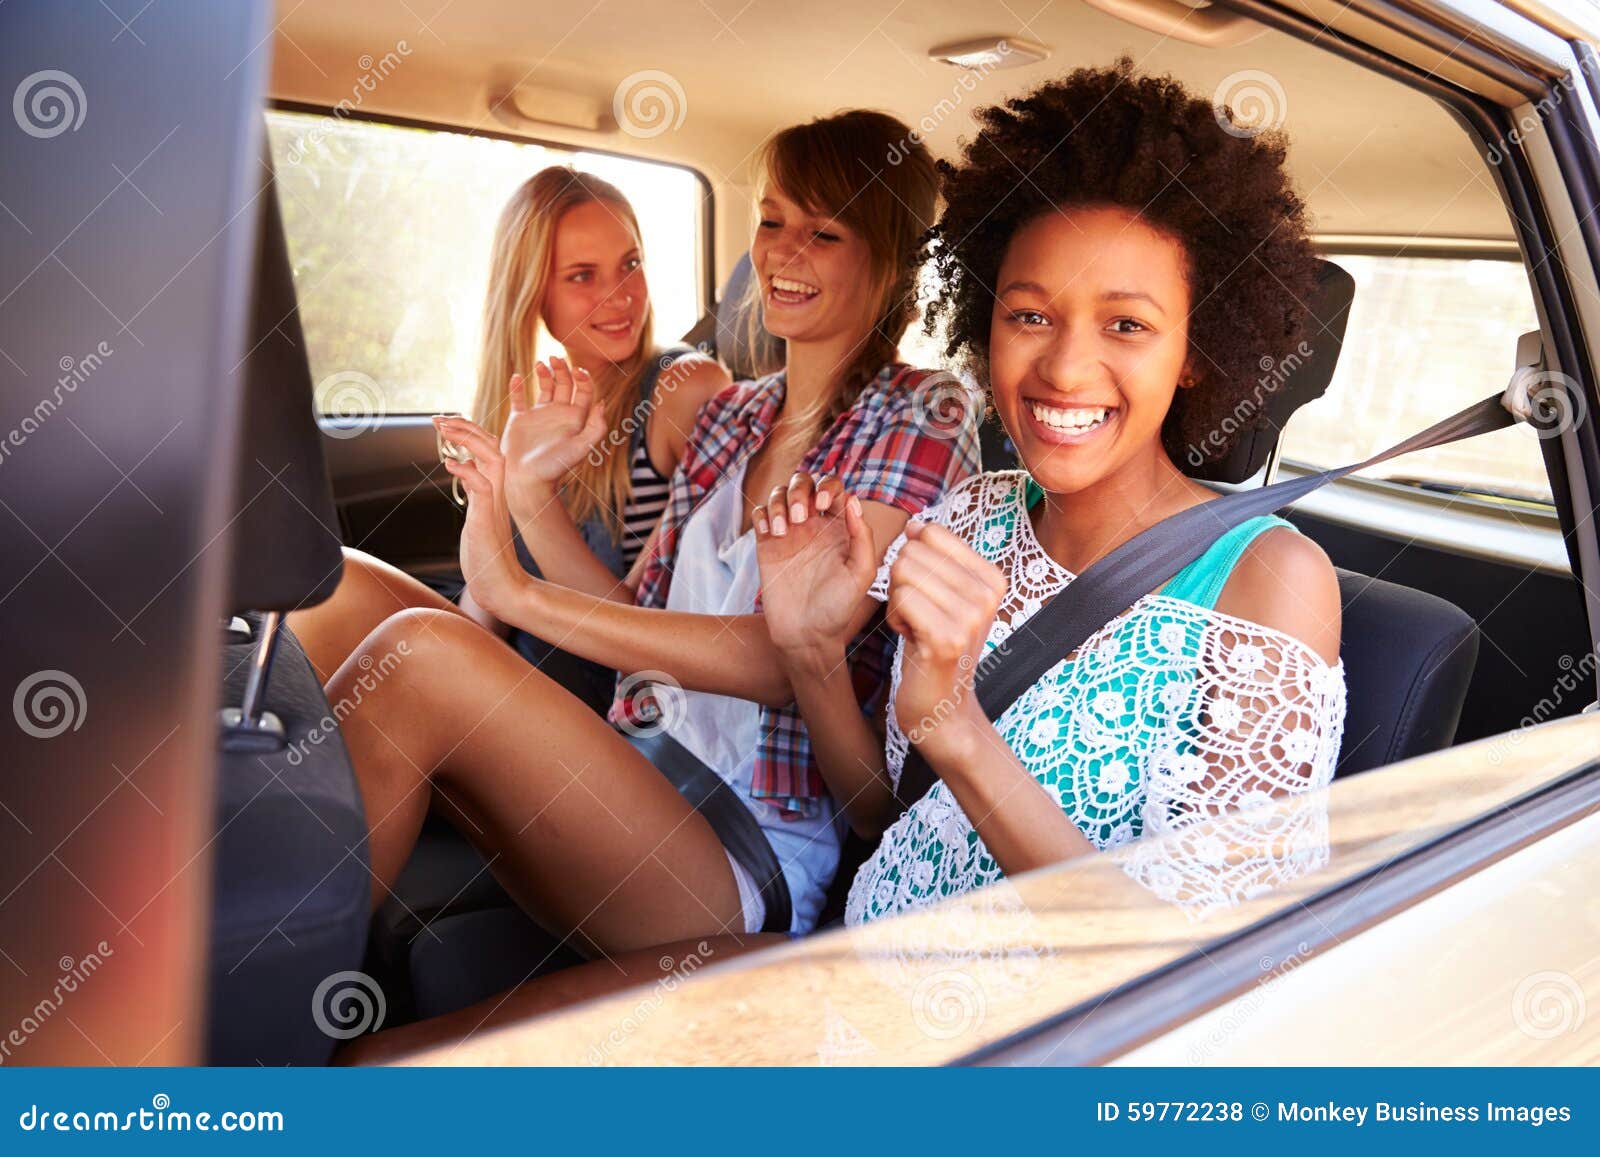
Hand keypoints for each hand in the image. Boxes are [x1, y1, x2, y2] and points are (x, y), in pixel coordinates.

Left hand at [432, 415, 530, 621]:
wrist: (502, 587)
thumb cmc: (487, 557)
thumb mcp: (477, 515)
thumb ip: (475, 491)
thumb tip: (464, 467)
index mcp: (495, 491)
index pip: (488, 450)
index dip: (469, 431)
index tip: (445, 422)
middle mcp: (498, 493)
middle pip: (492, 446)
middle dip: (466, 426)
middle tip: (439, 418)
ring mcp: (494, 505)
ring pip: (492, 458)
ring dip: (469, 439)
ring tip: (444, 428)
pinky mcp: (486, 519)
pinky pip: (482, 487)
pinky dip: (467, 471)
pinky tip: (450, 463)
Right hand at [441, 360, 609, 527]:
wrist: (528, 481)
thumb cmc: (556, 467)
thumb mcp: (581, 448)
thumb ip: (596, 427)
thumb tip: (602, 403)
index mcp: (575, 419)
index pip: (583, 391)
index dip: (583, 378)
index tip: (577, 370)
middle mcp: (558, 415)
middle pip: (564, 384)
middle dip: (562, 369)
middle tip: (555, 359)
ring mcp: (538, 416)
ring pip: (544, 387)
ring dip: (544, 373)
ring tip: (540, 364)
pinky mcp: (519, 420)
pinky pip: (518, 398)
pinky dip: (517, 386)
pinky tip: (518, 376)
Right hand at [752, 473, 876, 667]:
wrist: (806, 635)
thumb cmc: (838, 608)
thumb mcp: (861, 575)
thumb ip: (863, 537)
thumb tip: (853, 501)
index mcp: (840, 527)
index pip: (834, 488)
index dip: (829, 486)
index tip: (824, 504)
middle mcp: (814, 525)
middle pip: (804, 482)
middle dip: (800, 489)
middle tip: (800, 515)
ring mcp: (789, 533)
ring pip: (780, 494)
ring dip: (780, 501)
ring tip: (782, 529)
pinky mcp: (767, 545)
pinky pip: (760, 513)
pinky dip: (764, 514)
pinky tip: (771, 533)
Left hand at [885, 521, 1006, 755]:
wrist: (941, 707)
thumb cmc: (935, 646)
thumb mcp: (946, 596)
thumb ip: (936, 558)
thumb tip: (916, 523)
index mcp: (993, 579)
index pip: (932, 534)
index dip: (915, 562)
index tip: (929, 596)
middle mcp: (988, 595)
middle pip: (913, 553)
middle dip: (902, 584)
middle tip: (920, 617)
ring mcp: (970, 617)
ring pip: (902, 574)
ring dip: (898, 603)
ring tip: (917, 629)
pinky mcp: (946, 638)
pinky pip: (900, 600)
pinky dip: (895, 620)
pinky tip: (912, 640)